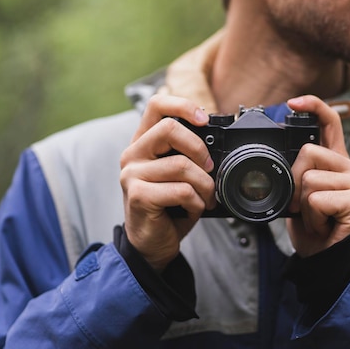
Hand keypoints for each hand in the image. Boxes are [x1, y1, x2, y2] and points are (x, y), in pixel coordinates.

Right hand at [119, 95, 215, 270]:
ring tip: (206, 198)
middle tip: (210, 169)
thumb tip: (217, 145)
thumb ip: (187, 155)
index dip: (182, 105)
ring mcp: (132, 174)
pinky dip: (196, 202)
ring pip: (181, 165)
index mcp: (143, 143)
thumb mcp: (178, 176)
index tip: (204, 118)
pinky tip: (193, 210)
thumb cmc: (169, 208)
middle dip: (200, 149)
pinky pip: (181, 190)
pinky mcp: (138, 196)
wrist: (151, 244)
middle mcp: (132, 154)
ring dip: (204, 185)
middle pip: (170, 129)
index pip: (156, 105)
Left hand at [286, 95, 349, 257]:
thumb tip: (280, 161)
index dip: (313, 107)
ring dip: (303, 206)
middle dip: (294, 183)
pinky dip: (312, 218)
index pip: (331, 123)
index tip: (293, 103)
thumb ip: (299, 174)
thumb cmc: (317, 229)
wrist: (330, 260)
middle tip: (306, 208)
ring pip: (309, 179)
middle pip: (307, 153)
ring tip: (317, 219)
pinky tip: (324, 226)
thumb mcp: (302, 196)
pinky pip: (316, 200)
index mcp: (338, 162)